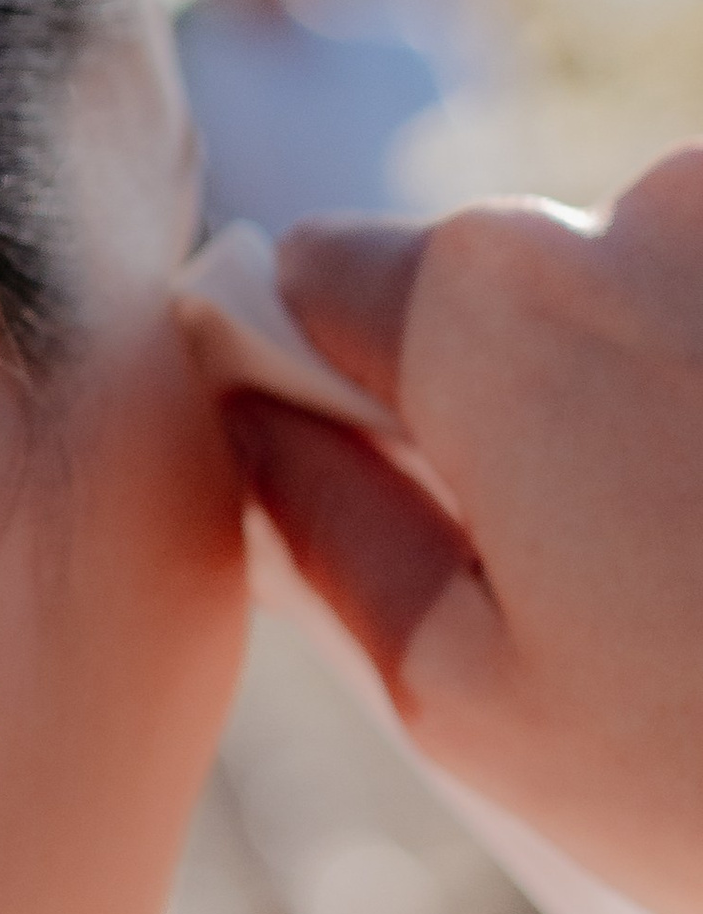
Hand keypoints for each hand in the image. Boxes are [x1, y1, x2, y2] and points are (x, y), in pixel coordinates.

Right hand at [227, 150, 702, 913]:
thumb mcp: (481, 709)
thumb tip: (254, 423)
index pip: (323, 279)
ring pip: (682, 294)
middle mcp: (654, 205)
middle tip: (629, 598)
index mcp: (493, 306)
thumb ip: (330, 532)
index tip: (394, 492)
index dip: (329, 385)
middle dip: (545, 407)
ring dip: (693, 403)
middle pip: (525, 285)